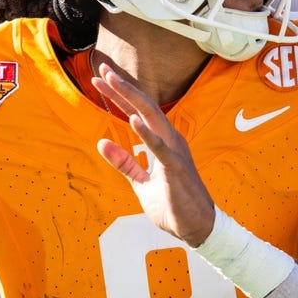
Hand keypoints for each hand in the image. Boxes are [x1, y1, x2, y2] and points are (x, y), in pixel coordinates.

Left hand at [93, 64, 215, 245]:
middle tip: (101, 69)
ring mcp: (174, 152)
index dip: (119, 96)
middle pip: (144, 106)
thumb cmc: (173, 205)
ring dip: (130, 98)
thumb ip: (124, 163)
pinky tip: (132, 119)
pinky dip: (146, 133)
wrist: (196, 228)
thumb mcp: (141, 183)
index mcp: (163, 143)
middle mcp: (170, 140)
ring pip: (151, 117)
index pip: (138, 113)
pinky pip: (159, 148)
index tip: (101, 79)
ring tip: (112, 81)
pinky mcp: (176, 169)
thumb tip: (102, 143)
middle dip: (122, 87)